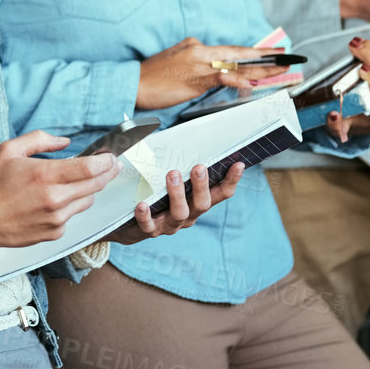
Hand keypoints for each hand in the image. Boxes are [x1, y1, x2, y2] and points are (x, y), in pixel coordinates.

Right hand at [0, 131, 117, 254]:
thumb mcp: (10, 150)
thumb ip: (40, 140)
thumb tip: (66, 142)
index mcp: (45, 175)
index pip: (90, 168)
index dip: (106, 161)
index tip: (111, 157)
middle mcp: (55, 199)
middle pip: (96, 185)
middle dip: (107, 173)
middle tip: (112, 166)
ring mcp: (57, 219)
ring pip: (86, 201)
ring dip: (87, 190)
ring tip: (74, 182)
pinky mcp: (55, 233)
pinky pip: (72, 215)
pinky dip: (69, 206)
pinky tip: (53, 202)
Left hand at [109, 162, 243, 242]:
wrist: (130, 225)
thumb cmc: (155, 196)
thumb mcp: (170, 181)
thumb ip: (180, 165)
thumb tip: (183, 138)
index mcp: (197, 202)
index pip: (220, 193)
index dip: (231, 181)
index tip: (238, 164)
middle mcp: (188, 215)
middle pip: (202, 204)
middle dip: (202, 186)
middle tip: (199, 167)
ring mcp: (169, 224)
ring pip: (180, 213)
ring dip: (177, 194)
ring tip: (172, 174)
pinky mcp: (149, 230)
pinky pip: (149, 225)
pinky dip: (146, 215)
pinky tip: (142, 204)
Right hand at [136, 38, 270, 108]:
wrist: (133, 83)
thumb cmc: (152, 78)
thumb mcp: (176, 65)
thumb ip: (197, 66)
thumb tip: (213, 74)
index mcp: (195, 46)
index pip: (230, 50)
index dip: (253, 52)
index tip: (271, 53)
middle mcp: (200, 50)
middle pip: (239, 54)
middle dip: (264, 57)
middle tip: (285, 57)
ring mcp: (199, 62)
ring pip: (236, 65)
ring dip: (260, 69)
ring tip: (279, 70)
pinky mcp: (196, 77)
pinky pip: (223, 78)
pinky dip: (240, 81)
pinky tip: (253, 84)